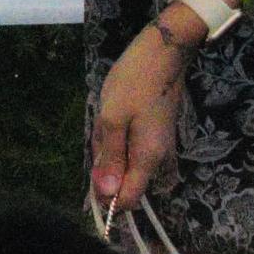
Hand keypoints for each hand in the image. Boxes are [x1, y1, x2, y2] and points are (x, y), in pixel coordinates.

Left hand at [90, 19, 189, 209]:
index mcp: (147, 159)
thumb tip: (106, 195)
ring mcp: (158, 147)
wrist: (162, 53)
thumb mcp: (112, 120)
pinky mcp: (154, 135)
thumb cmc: (134, 83)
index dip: (107, 200)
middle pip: (124, 181)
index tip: (92, 180)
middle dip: (104, 165)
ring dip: (108, 147)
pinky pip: (129, 147)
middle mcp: (158, 159)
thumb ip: (109, 158)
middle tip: (100, 133)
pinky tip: (113, 117)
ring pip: (125, 162)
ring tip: (107, 119)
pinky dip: (116, 137)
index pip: (129, 200)